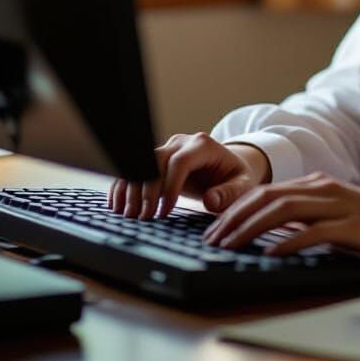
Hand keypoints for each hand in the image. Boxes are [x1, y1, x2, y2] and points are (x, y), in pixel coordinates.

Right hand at [106, 132, 271, 219]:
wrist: (228, 167)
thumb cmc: (235, 177)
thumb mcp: (242, 185)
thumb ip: (229, 193)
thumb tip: (210, 201)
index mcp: (204, 145)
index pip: (181, 162)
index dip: (170, 186)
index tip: (166, 211)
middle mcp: (182, 142)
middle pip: (156, 161)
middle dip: (148, 191)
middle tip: (144, 218)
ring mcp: (167, 148)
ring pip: (141, 164)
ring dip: (132, 190)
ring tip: (130, 216)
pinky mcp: (155, 159)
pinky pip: (135, 169)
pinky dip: (124, 186)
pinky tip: (117, 206)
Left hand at [201, 172, 359, 264]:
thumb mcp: (336, 218)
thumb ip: (306, 221)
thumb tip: (268, 237)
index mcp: (318, 185)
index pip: (266, 191)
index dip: (235, 209)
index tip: (214, 229)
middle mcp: (324, 189)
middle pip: (268, 197)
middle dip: (234, 218)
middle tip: (210, 240)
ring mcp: (338, 206)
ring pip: (283, 210)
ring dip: (251, 228)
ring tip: (229, 246)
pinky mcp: (352, 227)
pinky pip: (312, 232)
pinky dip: (286, 243)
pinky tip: (269, 255)